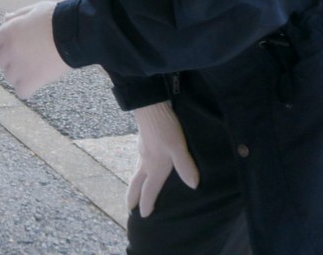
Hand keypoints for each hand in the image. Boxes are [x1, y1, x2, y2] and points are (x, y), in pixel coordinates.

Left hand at [0, 1, 72, 98]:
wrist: (75, 32)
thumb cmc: (57, 17)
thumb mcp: (35, 9)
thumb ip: (18, 15)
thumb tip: (6, 18)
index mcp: (9, 31)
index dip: (8, 43)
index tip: (19, 44)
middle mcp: (10, 49)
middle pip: (0, 60)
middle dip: (11, 59)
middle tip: (28, 57)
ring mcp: (19, 66)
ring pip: (10, 76)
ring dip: (19, 74)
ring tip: (35, 69)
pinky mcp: (32, 80)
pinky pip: (22, 91)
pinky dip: (28, 89)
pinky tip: (36, 82)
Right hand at [126, 100, 199, 216]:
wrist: (150, 106)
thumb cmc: (165, 127)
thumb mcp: (178, 147)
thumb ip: (185, 166)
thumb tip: (193, 186)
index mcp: (154, 166)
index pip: (149, 189)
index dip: (147, 203)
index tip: (144, 216)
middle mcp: (145, 161)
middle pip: (136, 183)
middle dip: (132, 196)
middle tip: (129, 208)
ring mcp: (142, 151)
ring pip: (136, 172)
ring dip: (134, 184)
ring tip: (135, 189)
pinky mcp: (143, 142)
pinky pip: (138, 162)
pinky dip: (138, 170)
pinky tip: (143, 165)